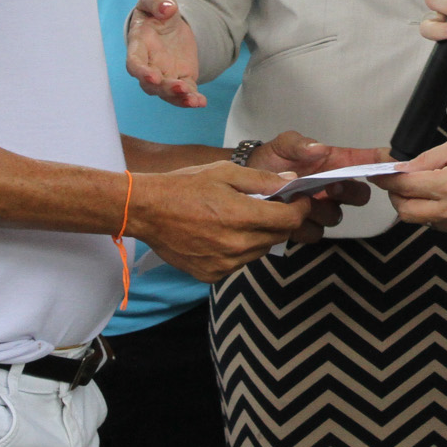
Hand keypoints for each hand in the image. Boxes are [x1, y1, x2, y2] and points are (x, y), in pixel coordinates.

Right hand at [126, 0, 205, 108]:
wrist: (168, 18)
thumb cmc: (156, 9)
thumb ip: (158, 1)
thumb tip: (167, 9)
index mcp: (139, 46)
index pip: (134, 63)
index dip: (141, 72)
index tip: (151, 76)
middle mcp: (149, 65)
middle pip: (151, 84)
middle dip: (164, 88)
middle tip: (179, 87)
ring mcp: (165, 74)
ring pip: (167, 93)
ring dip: (178, 98)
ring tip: (193, 100)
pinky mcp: (182, 77)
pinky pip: (185, 92)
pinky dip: (192, 99)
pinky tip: (201, 102)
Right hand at [132, 162, 323, 280]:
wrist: (146, 211)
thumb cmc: (184, 186)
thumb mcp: (224, 172)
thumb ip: (261, 179)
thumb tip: (290, 181)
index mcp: (242, 217)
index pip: (291, 220)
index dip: (300, 208)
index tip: (298, 200)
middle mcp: (237, 246)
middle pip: (278, 236)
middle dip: (280, 220)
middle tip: (269, 206)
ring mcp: (224, 264)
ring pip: (260, 251)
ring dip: (259, 235)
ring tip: (239, 219)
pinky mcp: (212, 275)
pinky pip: (238, 263)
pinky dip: (238, 250)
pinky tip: (222, 234)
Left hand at [246, 131, 381, 215]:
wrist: (245, 184)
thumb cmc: (270, 159)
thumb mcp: (282, 144)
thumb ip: (299, 144)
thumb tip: (319, 149)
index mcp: (334, 163)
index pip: (365, 162)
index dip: (381, 162)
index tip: (392, 163)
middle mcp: (333, 187)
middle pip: (360, 196)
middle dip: (349, 193)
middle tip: (330, 187)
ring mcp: (321, 209)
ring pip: (336, 217)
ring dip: (320, 210)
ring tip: (298, 201)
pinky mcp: (306, 227)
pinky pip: (315, 234)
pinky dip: (302, 226)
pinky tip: (287, 215)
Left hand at [379, 136, 446, 232]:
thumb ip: (427, 159)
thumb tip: (403, 168)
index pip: (404, 187)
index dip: (386, 180)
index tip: (377, 174)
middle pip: (405, 212)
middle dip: (396, 196)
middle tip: (398, 181)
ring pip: (421, 221)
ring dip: (414, 205)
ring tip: (424, 185)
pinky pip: (439, 224)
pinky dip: (432, 211)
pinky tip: (441, 195)